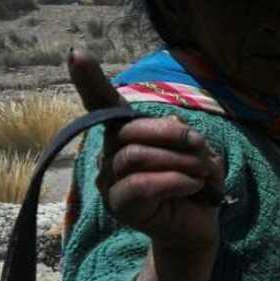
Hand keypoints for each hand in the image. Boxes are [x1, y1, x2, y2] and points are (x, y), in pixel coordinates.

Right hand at [68, 50, 223, 252]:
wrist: (197, 226)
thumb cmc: (195, 184)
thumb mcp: (197, 152)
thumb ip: (182, 134)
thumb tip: (173, 122)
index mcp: (127, 136)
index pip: (104, 106)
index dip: (90, 81)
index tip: (76, 53)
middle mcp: (110, 155)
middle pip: (131, 131)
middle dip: (175, 136)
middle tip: (203, 149)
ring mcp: (110, 182)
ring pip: (138, 156)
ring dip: (180, 161)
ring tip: (202, 172)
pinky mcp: (119, 206)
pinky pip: (143, 184)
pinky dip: (176, 181)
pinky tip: (194, 187)